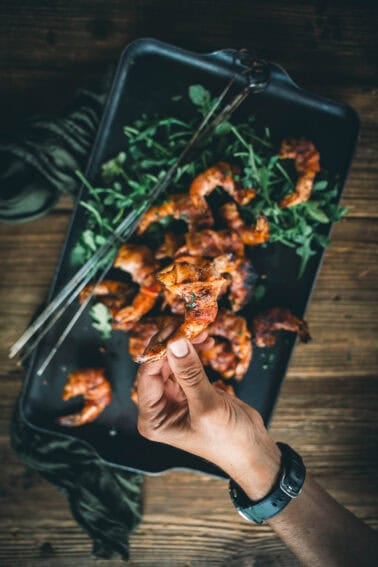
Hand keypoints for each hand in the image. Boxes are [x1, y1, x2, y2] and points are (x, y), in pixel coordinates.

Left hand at [137, 336, 280, 499]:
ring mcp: (173, 397)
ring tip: (200, 331)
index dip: (160, 351)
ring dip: (184, 344)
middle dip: (172, 344)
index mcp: (152, 419)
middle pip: (156, 365)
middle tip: (187, 325)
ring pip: (171, 360)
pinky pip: (185, 363)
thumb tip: (175, 342)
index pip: (146, 376)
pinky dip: (193, 350)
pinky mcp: (189, 389)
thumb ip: (190, 373)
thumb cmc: (228, 440)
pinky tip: (205, 340)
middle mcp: (158, 407)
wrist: (252, 450)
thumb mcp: (207, 407)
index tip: (177, 331)